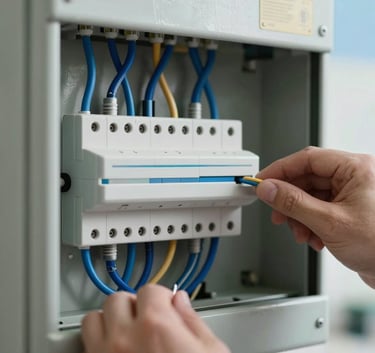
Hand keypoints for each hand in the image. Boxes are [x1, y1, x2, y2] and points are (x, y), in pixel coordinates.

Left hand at [81, 284, 229, 352]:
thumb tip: (181, 301)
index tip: (164, 305)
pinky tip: (116, 351)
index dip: (161, 297)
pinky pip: (86, 348)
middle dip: (134, 305)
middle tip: (146, 318)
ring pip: (93, 320)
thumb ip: (193, 321)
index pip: (150, 290)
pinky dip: (98, 344)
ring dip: (108, 321)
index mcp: (156, 327)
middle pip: (117, 299)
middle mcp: (125, 339)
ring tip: (125, 331)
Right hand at [255, 146, 374, 287]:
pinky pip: (318, 208)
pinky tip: (313, 237)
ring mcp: (350, 193)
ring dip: (299, 216)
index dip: (280, 170)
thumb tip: (269, 189)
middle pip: (307, 179)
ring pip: (310, 196)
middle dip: (290, 200)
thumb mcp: (329, 222)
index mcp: (356, 169)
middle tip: (276, 212)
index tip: (262, 181)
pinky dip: (309, 223)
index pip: (307, 159)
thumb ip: (294, 203)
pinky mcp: (347, 209)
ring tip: (299, 232)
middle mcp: (353, 177)